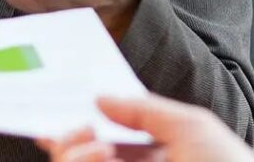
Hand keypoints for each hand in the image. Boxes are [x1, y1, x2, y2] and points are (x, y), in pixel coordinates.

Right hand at [38, 95, 253, 161]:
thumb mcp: (191, 126)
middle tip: (74, 126)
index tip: (62, 103)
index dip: (83, 117)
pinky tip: (99, 156)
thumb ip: (145, 110)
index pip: (109, 133)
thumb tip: (101, 98)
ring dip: (74, 154)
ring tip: (94, 145)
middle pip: (84, 153)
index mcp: (154, 150)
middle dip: (70, 136)